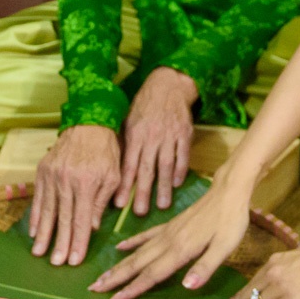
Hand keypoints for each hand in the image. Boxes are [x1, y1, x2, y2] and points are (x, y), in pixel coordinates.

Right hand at [29, 123, 122, 266]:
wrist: (88, 121)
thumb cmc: (106, 150)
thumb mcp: (114, 175)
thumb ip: (103, 201)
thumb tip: (91, 227)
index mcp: (88, 184)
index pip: (82, 220)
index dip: (77, 242)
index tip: (73, 261)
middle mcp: (67, 181)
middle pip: (63, 219)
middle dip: (59, 244)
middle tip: (55, 264)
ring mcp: (52, 175)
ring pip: (48, 211)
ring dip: (44, 234)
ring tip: (39, 253)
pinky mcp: (42, 170)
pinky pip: (38, 197)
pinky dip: (36, 215)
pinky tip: (34, 231)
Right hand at [90, 152, 257, 298]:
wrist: (229, 190)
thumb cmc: (231, 221)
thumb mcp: (226, 247)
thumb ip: (205, 267)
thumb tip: (186, 286)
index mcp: (181, 250)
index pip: (152, 274)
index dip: (133, 288)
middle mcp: (168, 241)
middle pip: (137, 264)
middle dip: (115, 278)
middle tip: (93, 289)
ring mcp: (167, 232)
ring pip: (137, 252)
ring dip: (118, 265)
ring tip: (101, 277)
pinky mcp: (170, 224)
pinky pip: (145, 236)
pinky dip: (131, 243)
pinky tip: (120, 248)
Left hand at [118, 67, 196, 216]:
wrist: (168, 86)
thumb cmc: (144, 105)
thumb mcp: (128, 121)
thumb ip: (124, 143)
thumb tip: (114, 168)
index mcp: (135, 135)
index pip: (128, 165)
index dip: (124, 185)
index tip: (119, 204)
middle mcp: (152, 137)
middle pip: (147, 169)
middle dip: (143, 192)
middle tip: (140, 212)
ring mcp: (170, 136)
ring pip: (166, 166)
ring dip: (164, 187)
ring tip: (162, 206)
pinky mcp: (185, 134)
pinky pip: (183, 156)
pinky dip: (181, 170)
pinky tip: (177, 184)